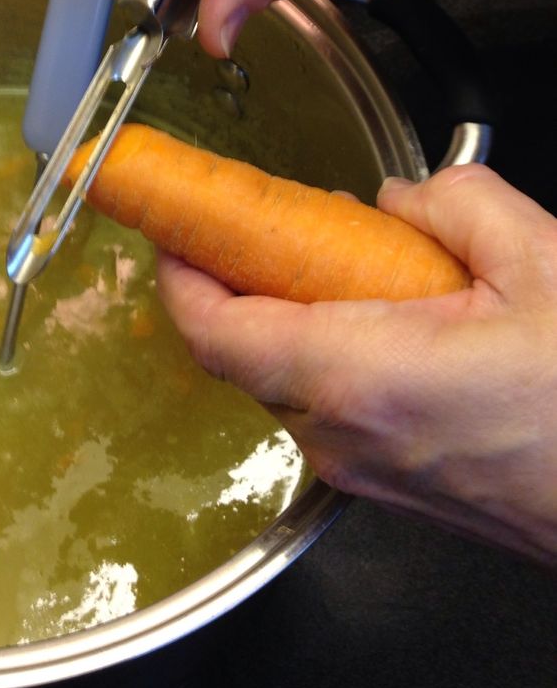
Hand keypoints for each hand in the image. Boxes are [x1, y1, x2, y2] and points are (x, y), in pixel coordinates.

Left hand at [154, 164, 556, 565]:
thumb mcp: (543, 262)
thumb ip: (456, 203)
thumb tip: (403, 198)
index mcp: (359, 378)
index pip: (216, 329)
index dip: (178, 273)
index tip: (169, 226)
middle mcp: (343, 439)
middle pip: (243, 354)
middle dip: (238, 282)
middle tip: (261, 222)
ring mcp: (365, 475)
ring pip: (286, 383)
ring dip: (290, 317)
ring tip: (340, 260)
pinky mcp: (395, 489)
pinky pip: (330, 411)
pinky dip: (330, 355)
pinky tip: (388, 316)